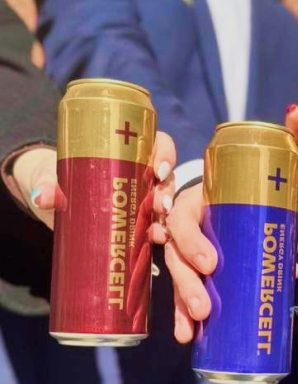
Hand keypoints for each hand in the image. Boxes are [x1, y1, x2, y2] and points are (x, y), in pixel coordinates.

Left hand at [11, 132, 175, 232]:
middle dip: (167, 191)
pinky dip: (160, 232)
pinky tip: (159, 240)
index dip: (165, 153)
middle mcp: (138, 173)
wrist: (49, 202)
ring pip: (164, 202)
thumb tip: (44, 195)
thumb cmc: (52, 177)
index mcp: (125, 151)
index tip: (158, 169)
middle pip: (165, 176)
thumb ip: (46, 183)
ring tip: (159, 231)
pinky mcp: (135, 222)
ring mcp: (139, 198)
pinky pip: (155, 224)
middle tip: (159, 206)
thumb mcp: (49, 176)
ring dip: (166, 216)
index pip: (156, 143)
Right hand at [166, 114, 297, 343]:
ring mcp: (186, 251)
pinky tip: (191, 339)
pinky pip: (183, 296)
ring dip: (183, 304)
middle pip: (177, 257)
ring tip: (196, 327)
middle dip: (189, 284)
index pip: (184, 219)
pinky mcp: (194, 271)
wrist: (235, 194)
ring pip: (177, 278)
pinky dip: (185, 318)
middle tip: (207, 306)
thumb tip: (297, 109)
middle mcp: (186, 226)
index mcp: (198, 200)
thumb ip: (283, 138)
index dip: (193, 241)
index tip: (212, 263)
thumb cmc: (252, 181)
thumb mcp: (264, 162)